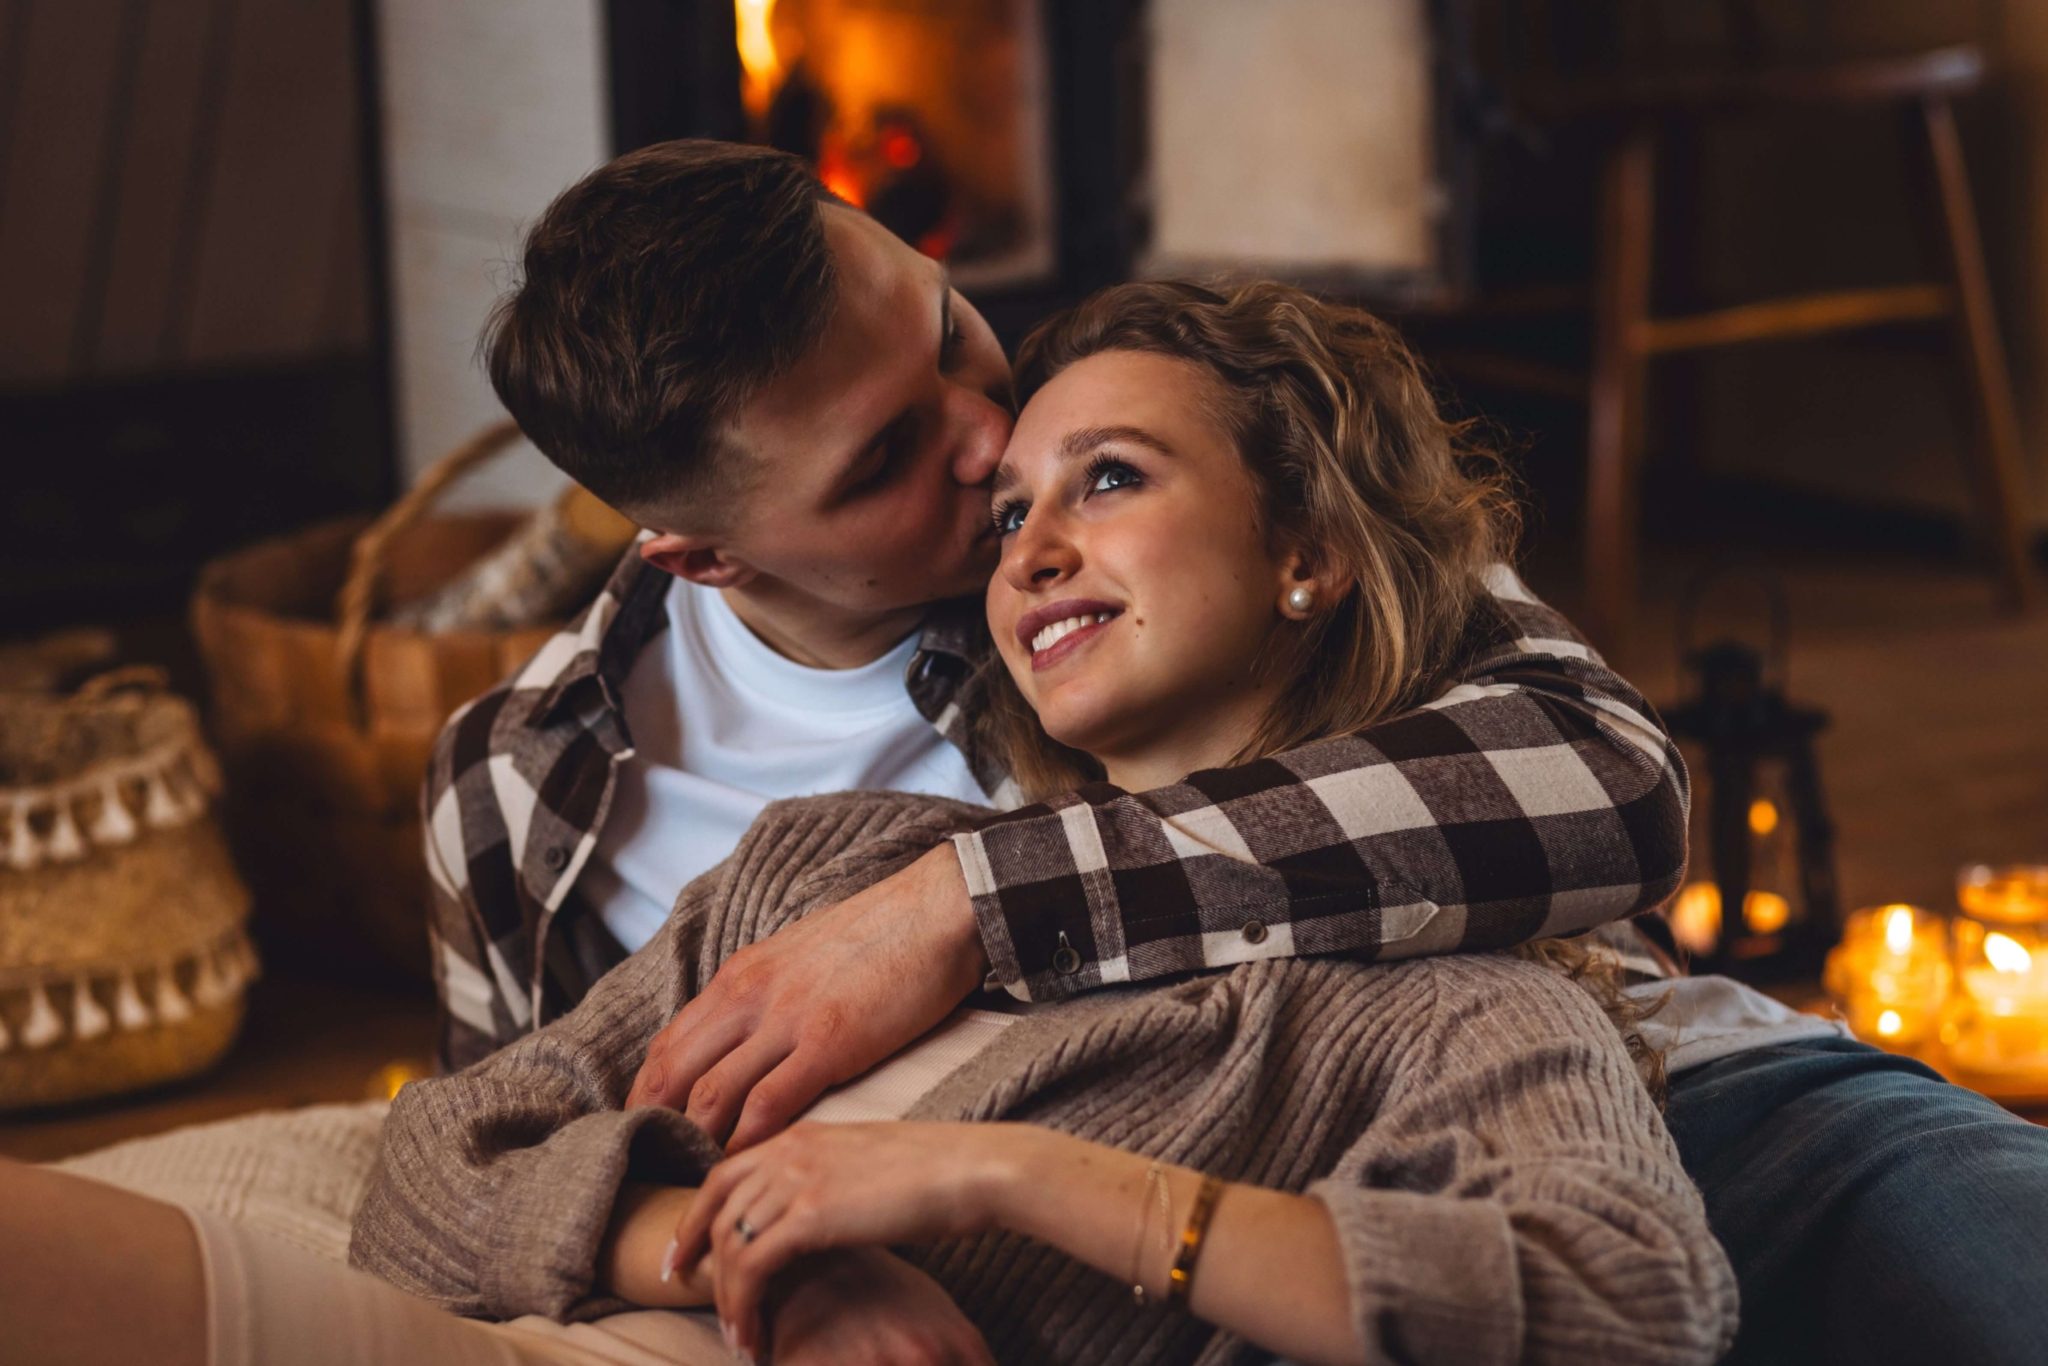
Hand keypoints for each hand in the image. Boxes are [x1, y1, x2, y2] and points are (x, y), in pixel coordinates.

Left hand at [625, 844, 986, 1151]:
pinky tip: (746, 1165)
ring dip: (697, 1142)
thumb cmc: (879, 937)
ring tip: (697, 1180)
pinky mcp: (829, 1043)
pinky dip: (747, 1141)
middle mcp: (749, 996)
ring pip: (710, 1094)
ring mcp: (786, 1019)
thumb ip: (764, 996)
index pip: (666, 1045)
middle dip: (657, 1128)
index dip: (645, 1097)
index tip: (647, 1134)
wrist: (937, 909)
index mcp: (739, 976)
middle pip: (673, 1074)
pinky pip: (768, 1103)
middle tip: (659, 1169)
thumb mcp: (799, 956)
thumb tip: (744, 1040)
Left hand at [666, 1120, 1030, 1359]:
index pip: (727, 1172)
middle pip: (716, 1204)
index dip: (699, 1213)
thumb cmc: (942, 1173)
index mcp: (805, 1135)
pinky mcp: (811, 1214)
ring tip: (736, 1335)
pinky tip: (753, 1336)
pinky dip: (743, 1305)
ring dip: (726, 1296)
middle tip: (680, 1288)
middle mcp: (791, 1150)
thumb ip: (836, 1183)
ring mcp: (797, 1178)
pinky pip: (752, 1266)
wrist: (974, 1167)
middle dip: (692, 1249)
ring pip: (731, 1242)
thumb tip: (826, 1218)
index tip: (688, 1250)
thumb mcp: (873, 1167)